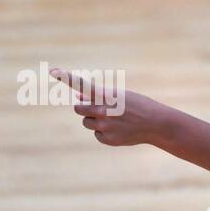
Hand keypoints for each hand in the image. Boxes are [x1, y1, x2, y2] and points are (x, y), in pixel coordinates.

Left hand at [50, 66, 173, 146]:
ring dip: (95, 120)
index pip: (82, 85)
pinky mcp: (107, 139)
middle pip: (78, 109)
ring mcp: (104, 126)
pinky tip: (119, 130)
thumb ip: (97, 97)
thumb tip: (77, 98)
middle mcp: (102, 111)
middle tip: (99, 108)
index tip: (53, 71)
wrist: (156, 124)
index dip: (66, 78)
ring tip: (114, 120)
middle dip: (84, 108)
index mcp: (105, 96)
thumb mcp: (118, 96)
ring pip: (87, 122)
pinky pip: (97, 134)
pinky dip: (104, 132)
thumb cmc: (137, 106)